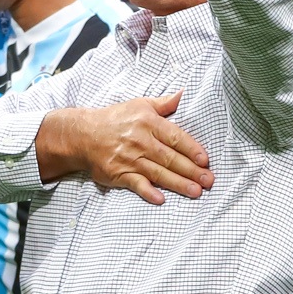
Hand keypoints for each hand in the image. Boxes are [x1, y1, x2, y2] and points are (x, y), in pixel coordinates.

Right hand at [37, 91, 214, 204]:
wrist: (83, 134)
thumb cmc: (116, 119)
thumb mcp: (140, 105)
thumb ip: (165, 103)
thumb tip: (184, 93)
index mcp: (148, 123)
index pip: (175, 137)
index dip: (192, 149)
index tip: (205, 160)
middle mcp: (140, 141)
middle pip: (170, 158)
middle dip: (191, 170)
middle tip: (209, 180)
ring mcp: (129, 159)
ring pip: (158, 173)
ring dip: (178, 183)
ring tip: (196, 191)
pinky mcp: (118, 173)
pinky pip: (135, 184)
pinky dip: (147, 192)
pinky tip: (161, 199)